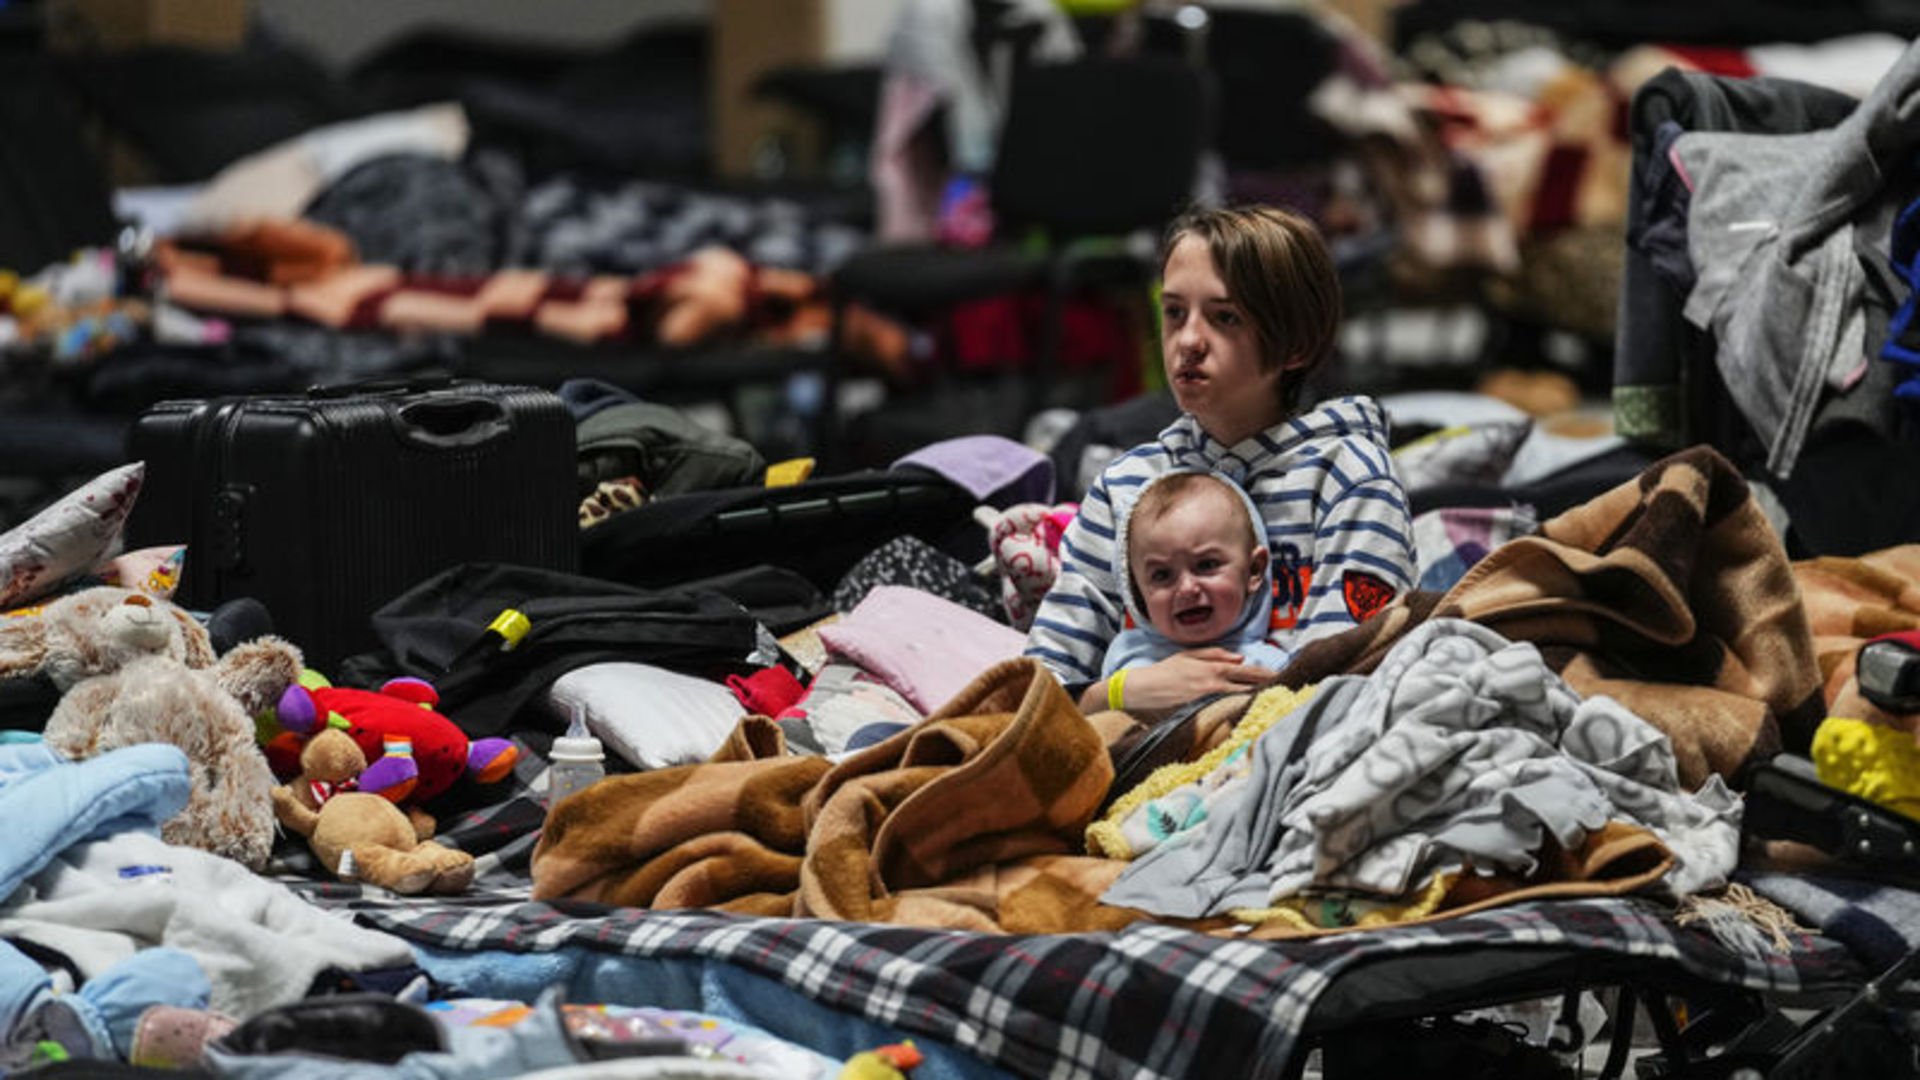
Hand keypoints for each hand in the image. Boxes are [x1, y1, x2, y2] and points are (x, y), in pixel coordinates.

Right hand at [1110, 648, 1276, 711]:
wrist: (1140, 690)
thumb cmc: (1163, 672)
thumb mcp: (1188, 655)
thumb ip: (1216, 654)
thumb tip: (1240, 658)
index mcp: (1215, 668)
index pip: (1250, 672)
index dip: (1268, 675)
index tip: (1284, 677)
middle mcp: (1216, 685)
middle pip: (1251, 689)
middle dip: (1270, 690)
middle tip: (1290, 693)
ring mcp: (1209, 702)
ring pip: (1242, 703)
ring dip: (1258, 704)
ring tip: (1277, 706)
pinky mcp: (1201, 716)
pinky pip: (1226, 717)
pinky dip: (1239, 717)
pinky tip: (1251, 720)